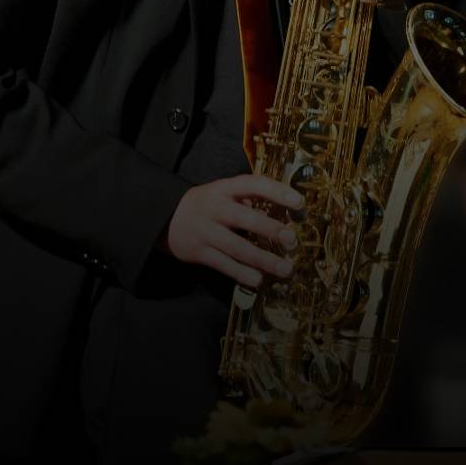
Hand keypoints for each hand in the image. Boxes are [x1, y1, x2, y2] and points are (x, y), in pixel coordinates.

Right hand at [165, 173, 303, 288]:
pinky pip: (223, 265)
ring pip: (236, 247)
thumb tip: (284, 214)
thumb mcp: (223, 193)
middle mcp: (214, 208)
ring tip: (285, 269)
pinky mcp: (198, 252)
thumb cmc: (207, 205)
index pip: (252, 184)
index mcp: (223, 189)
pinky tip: (258, 280)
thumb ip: (247, 200)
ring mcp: (205, 231)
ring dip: (262, 259)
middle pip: (244, 218)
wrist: (166, 218)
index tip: (299, 202)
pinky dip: (241, 273)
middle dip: (270, 229)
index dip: (276, 192)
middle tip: (292, 240)